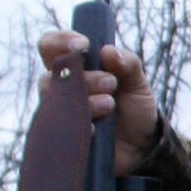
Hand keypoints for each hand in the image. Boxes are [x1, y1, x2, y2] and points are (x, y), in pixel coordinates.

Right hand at [37, 28, 159, 175]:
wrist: (141, 149)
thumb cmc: (134, 110)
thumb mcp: (138, 84)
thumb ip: (128, 64)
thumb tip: (108, 50)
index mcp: (76, 68)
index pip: (51, 46)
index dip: (61, 41)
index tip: (83, 45)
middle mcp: (62, 90)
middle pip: (48, 76)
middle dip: (81, 76)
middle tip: (110, 82)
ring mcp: (60, 115)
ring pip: (55, 102)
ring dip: (85, 100)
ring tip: (110, 105)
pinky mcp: (63, 138)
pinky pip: (59, 129)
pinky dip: (80, 124)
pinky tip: (95, 128)